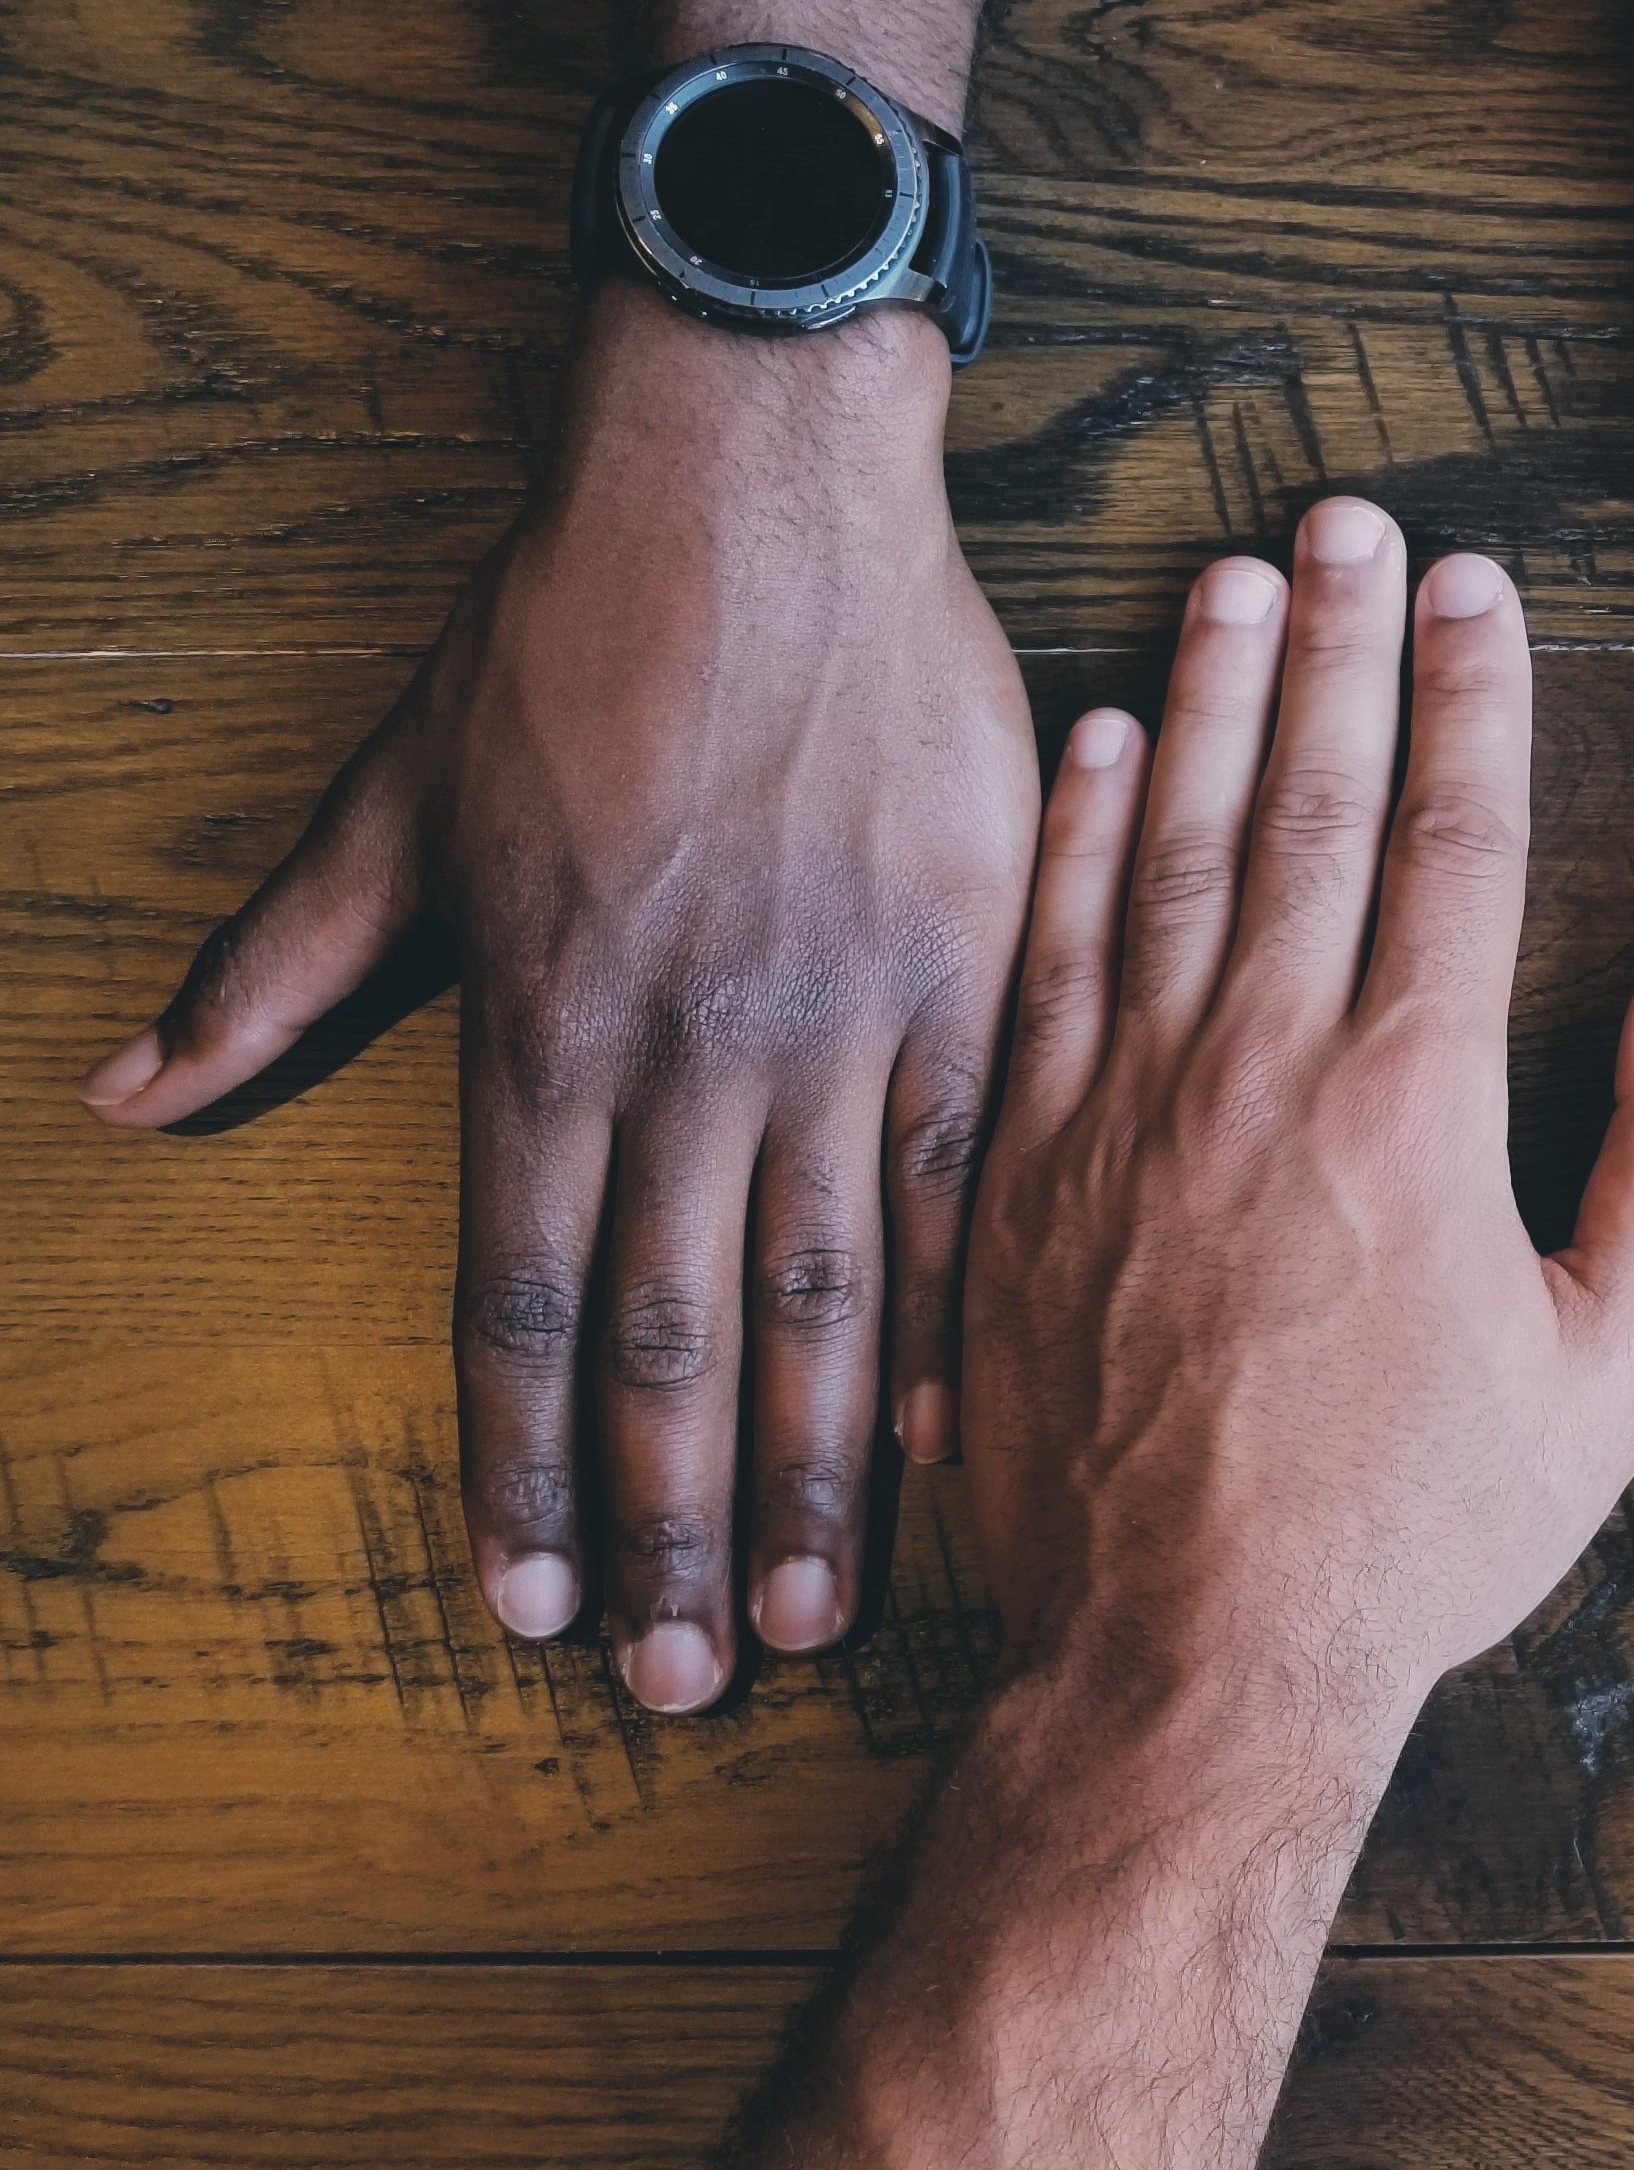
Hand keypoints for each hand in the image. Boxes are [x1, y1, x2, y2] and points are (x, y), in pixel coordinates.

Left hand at [77, 289, 1036, 1707]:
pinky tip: (961, 1433)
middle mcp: (692, 1051)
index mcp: (544, 1024)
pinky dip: (963, 1311)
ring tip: (816, 1609)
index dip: (518, 1474)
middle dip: (668, 1528)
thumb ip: (278, 964)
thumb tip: (125, 1095)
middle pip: (674, 1338)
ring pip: (831, 1289)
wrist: (756, 486)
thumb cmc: (566, 630)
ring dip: (816, 1467)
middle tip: (687, 1683)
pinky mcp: (967, 966)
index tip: (526, 1610)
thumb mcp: (390, 796)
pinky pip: (972, 1173)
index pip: (519, 1302)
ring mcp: (842, 1016)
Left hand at [664, 505, 1633, 2169]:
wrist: (1182, 1660)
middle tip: (1349, 522)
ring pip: (1165, 850)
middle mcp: (1257, 1067)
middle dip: (1336, 647)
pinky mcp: (1019, 1164)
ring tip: (1232, 579)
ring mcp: (1121, 1106)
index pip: (1447, 842)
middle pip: (1301, 805)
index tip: (1476, 585)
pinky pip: (1045, 955)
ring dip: (1203, 700)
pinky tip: (1094, 746)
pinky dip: (1072, 839)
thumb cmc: (1415, 1528)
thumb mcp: (1612, 1370)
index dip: (1468, 697)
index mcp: (1411, 1102)